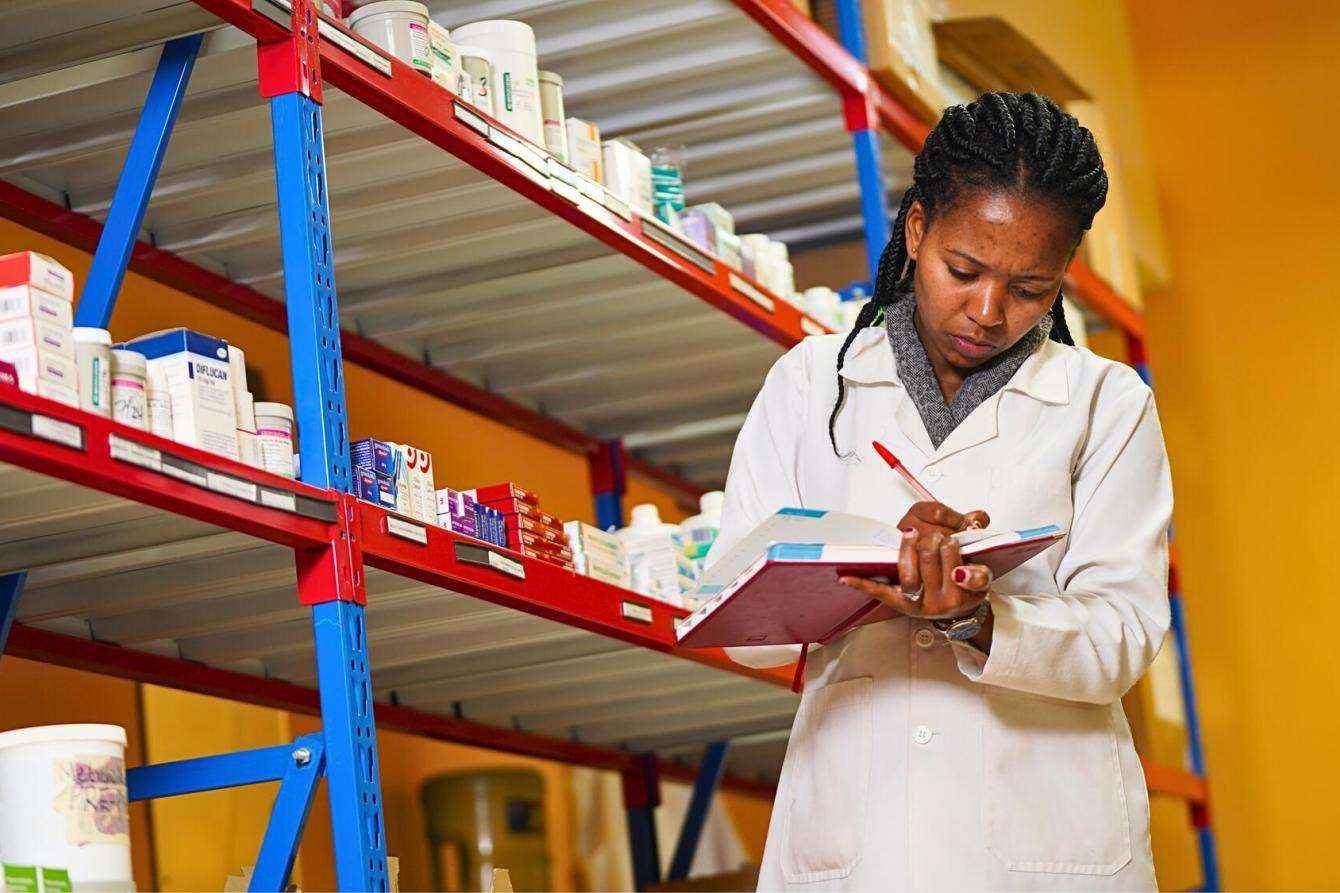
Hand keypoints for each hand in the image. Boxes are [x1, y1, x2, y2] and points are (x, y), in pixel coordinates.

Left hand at [839, 506, 993, 619]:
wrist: (954, 610)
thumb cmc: (964, 583)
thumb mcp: (983, 562)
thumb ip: (979, 531)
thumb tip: (974, 519)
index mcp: (969, 589)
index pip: (966, 569)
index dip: (954, 551)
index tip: (950, 540)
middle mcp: (945, 600)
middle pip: (932, 558)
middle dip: (932, 540)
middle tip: (934, 537)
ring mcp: (921, 603)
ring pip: (910, 570)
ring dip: (909, 548)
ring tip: (912, 536)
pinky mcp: (900, 603)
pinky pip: (879, 592)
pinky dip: (862, 584)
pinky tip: (846, 576)